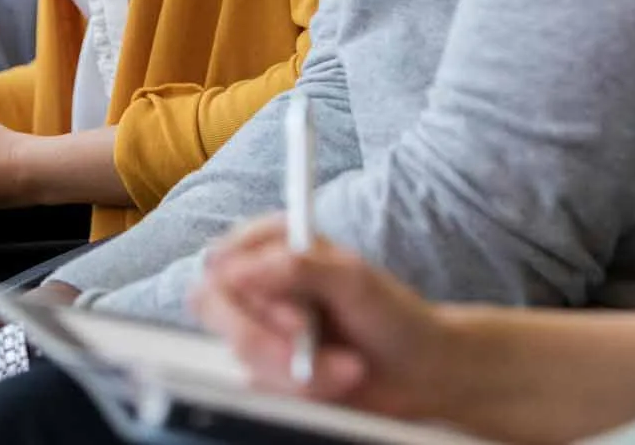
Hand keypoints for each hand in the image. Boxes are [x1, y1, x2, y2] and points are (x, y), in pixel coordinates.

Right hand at [190, 215, 456, 420]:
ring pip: (240, 352)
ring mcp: (262, 326)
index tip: (297, 320)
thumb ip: (296, 265)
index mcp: (273, 242)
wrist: (420, 373)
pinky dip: (301, 392)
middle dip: (266, 340)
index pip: (223, 260)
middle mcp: (259, 280)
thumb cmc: (392, 314)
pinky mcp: (268, 368)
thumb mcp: (353, 280)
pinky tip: (335, 380)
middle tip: (310, 347)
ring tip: (345, 368)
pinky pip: (258, 385)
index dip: (249, 294)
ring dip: (296, 371)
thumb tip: (237, 269)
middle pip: (215, 306)